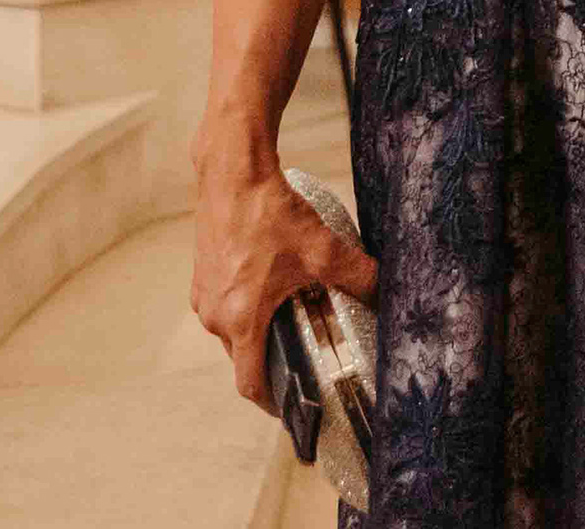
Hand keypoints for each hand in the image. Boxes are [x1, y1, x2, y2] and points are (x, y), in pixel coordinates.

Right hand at [190, 149, 378, 410]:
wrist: (232, 174)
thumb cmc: (270, 214)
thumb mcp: (323, 249)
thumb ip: (358, 276)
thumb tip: (383, 290)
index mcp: (241, 321)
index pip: (250, 383)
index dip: (272, 403)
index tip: (291, 409)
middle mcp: (215, 316)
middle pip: (243, 356)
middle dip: (273, 360)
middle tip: (305, 356)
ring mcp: (203, 295)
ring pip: (233, 330)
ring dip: (258, 330)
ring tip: (292, 318)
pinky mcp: (201, 274)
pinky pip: (225, 305)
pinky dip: (246, 307)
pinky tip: (271, 287)